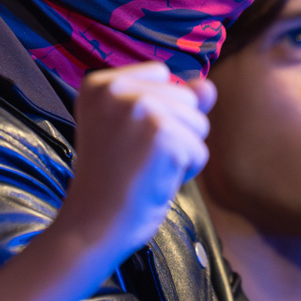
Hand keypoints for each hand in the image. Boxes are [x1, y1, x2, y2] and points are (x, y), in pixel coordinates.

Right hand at [58, 61, 215, 256]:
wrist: (92, 225)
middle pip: (185, 98)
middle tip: (135, 158)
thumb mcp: (135, 129)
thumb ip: (172, 100)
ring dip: (181, 153)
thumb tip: (208, 87)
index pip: (162, 76)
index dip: (157, 112)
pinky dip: (186, 173)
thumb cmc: (112, 180)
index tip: (125, 139)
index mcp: (99, 84)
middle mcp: (116, 90)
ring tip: (145, 169)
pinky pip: (200, 151)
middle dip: (173, 133)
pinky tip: (155, 181)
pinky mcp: (163, 134)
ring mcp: (140, 109)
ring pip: (198, 123)